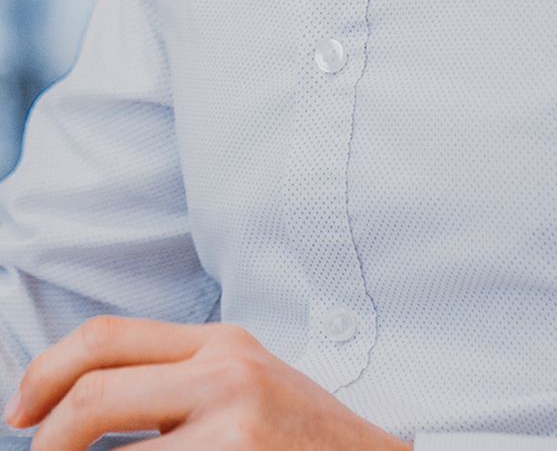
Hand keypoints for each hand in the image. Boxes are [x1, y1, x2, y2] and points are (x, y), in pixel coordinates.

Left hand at [3, 316, 412, 449]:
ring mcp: (234, 427)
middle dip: (47, 441)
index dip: (46, 373)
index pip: (105, 339)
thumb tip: (84, 402)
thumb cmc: (305, 442)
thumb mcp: (246, 384)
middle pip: (95, 394)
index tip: (20, 414)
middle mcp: (226, 374)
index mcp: (221, 343)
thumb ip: (179, 380)